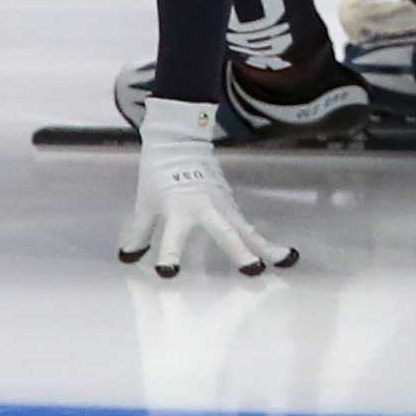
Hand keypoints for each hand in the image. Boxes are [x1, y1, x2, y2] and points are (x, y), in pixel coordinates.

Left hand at [119, 98, 298, 277]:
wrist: (178, 141)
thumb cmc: (159, 174)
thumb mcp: (146, 204)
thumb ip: (140, 233)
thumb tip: (129, 257)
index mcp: (178, 209)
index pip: (172, 237)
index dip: (168, 255)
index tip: (167, 273)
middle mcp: (204, 208)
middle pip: (225, 232)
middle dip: (239, 251)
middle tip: (253, 270)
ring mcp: (222, 203)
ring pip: (245, 228)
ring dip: (264, 245)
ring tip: (286, 260)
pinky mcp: (230, 201)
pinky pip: (245, 223)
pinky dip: (258, 238)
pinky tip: (274, 253)